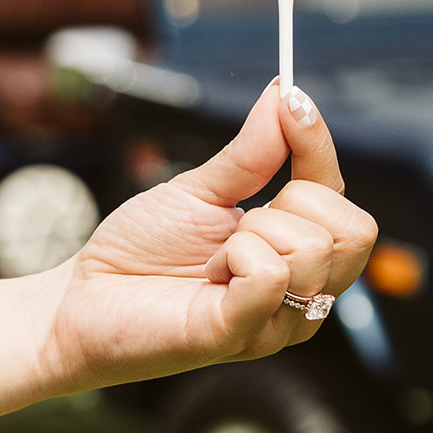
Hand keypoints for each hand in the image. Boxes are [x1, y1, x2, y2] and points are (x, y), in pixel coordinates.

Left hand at [43, 81, 377, 394]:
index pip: (343, 200)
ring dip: (253, 234)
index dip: (320, 147)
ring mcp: (278, 321)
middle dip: (294, 202)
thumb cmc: (139, 252)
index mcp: (297, 258)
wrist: (78, 301)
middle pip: (354, 231)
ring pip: (312, 249)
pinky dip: (236, 257)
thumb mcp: (201, 189)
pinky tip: (211, 274)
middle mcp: (301, 294)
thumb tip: (286, 96)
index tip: (292, 102)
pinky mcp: (241, 335)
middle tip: (239, 222)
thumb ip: (252, 151)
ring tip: (214, 256)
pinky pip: (270, 276)